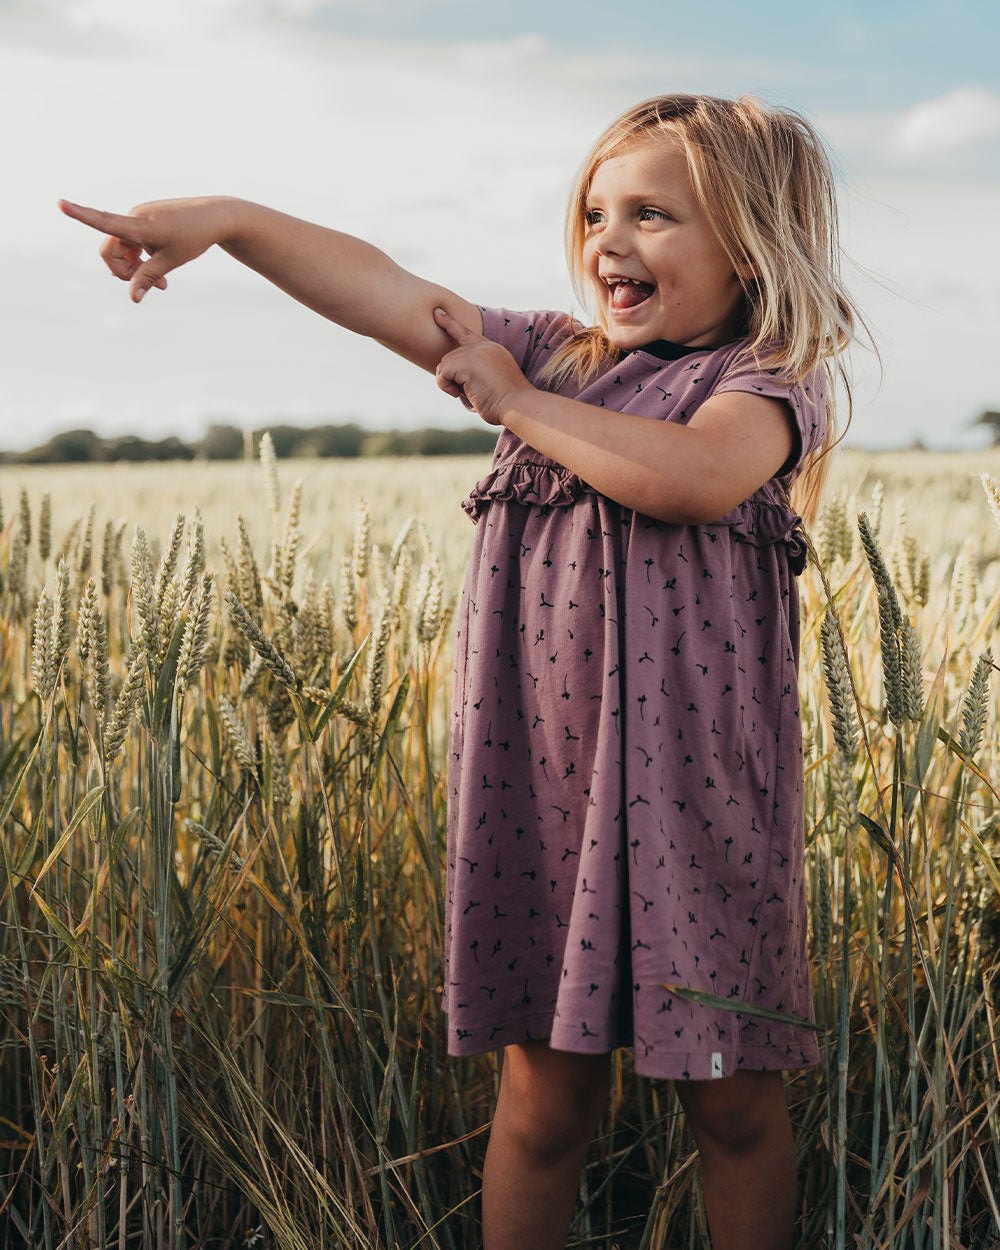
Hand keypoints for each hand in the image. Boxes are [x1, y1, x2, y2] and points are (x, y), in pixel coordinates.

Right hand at [58, 196, 234, 302]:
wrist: (215, 217)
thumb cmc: (194, 237)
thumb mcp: (172, 260)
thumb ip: (149, 278)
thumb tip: (133, 298)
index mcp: (140, 224)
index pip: (105, 221)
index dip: (81, 215)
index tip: (61, 204)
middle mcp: (134, 216)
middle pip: (112, 250)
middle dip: (125, 272)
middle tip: (153, 287)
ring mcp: (139, 216)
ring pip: (123, 248)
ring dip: (136, 267)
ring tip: (162, 283)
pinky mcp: (145, 218)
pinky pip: (134, 242)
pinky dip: (142, 258)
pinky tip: (161, 270)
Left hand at [434, 306, 533, 425]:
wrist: (519, 404)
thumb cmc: (508, 402)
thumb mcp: (492, 380)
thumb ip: (475, 371)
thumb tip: (452, 376)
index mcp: (491, 349)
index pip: (466, 333)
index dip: (449, 323)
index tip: (437, 312)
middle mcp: (482, 347)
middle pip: (450, 357)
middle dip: (453, 378)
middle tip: (472, 391)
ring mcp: (474, 352)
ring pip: (444, 365)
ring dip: (450, 383)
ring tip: (471, 392)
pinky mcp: (466, 363)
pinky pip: (442, 374)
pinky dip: (446, 387)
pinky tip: (460, 393)